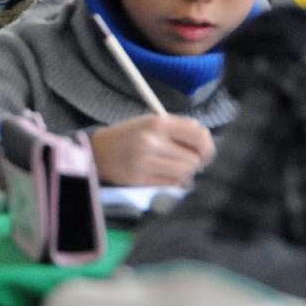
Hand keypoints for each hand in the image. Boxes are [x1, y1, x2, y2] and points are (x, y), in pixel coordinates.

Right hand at [90, 114, 214, 185]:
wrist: (98, 150)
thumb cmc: (130, 135)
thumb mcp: (151, 122)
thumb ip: (178, 128)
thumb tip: (205, 140)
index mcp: (157, 123)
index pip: (197, 135)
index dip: (207, 146)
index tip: (206, 153)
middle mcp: (151, 141)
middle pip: (193, 159)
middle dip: (196, 162)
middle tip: (190, 162)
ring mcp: (145, 161)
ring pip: (184, 173)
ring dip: (186, 174)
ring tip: (178, 169)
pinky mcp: (139, 179)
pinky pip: (170, 184)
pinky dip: (174, 181)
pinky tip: (167, 175)